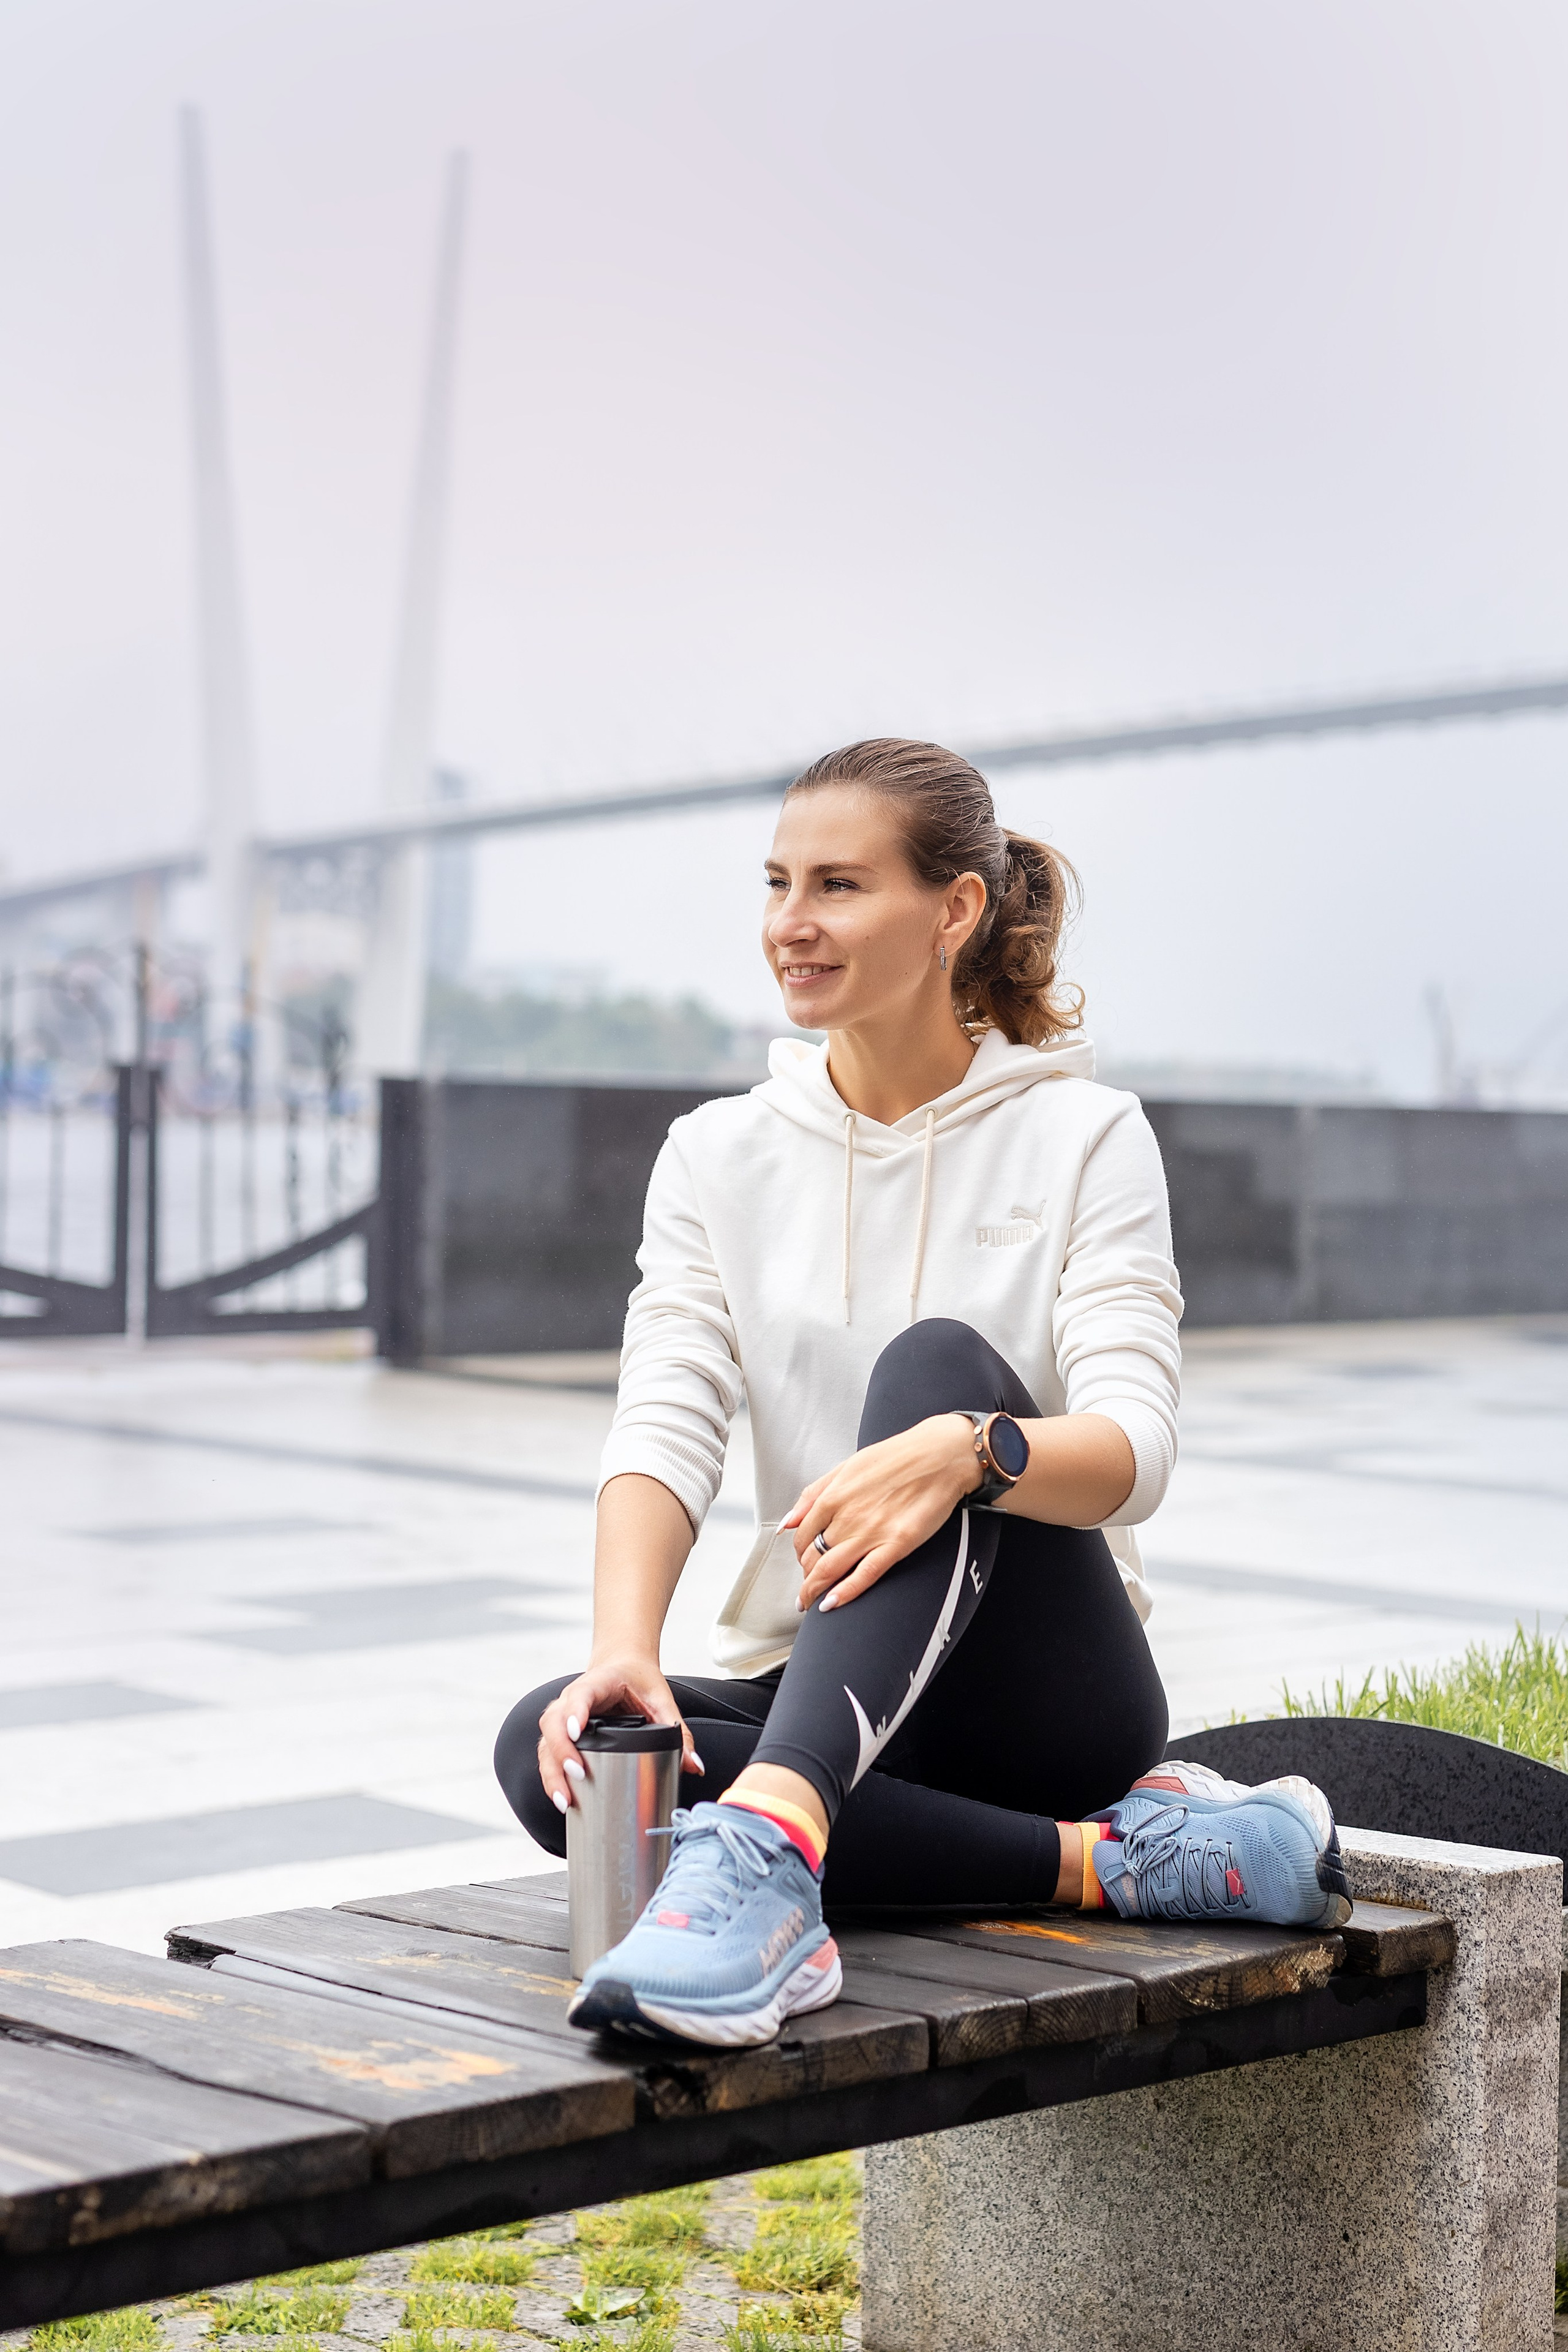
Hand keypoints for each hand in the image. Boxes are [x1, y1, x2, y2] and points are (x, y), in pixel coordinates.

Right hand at [536, 1654, 702, 1813]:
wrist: (623, 1665)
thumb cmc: (638, 1679)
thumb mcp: (662, 1700)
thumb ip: (678, 1731)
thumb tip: (694, 1765)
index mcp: (597, 1683)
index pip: (579, 1695)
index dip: (574, 1713)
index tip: (577, 1732)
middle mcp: (572, 1699)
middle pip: (553, 1723)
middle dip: (561, 1752)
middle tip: (579, 1775)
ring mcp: (563, 1717)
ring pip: (546, 1742)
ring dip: (552, 1771)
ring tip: (566, 1799)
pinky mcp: (562, 1734)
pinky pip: (549, 1754)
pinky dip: (552, 1776)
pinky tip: (563, 1798)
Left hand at [785, 1414, 979, 1613]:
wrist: (940, 1455)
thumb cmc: (897, 1457)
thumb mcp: (846, 1466)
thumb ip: (813, 1494)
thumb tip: (788, 1522)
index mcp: (833, 1496)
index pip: (802, 1536)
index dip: (799, 1554)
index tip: (804, 1561)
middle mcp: (847, 1517)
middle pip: (812, 1557)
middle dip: (806, 1576)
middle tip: (808, 1587)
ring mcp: (871, 1532)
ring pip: (830, 1570)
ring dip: (814, 1591)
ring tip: (810, 1603)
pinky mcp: (896, 1544)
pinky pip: (864, 1575)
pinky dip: (845, 1592)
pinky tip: (832, 1603)